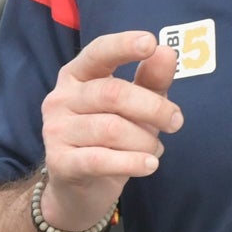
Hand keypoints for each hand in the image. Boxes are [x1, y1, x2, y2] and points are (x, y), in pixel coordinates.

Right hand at [38, 30, 182, 231]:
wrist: (80, 189)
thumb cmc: (111, 139)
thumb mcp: (136, 106)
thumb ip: (151, 80)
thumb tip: (167, 52)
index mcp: (76, 75)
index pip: (98, 52)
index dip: (123, 45)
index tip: (150, 42)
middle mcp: (60, 98)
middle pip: (112, 93)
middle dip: (153, 107)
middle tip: (176, 122)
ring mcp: (56, 130)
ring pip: (111, 129)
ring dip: (144, 141)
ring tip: (154, 150)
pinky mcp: (59, 162)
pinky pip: (100, 160)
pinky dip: (132, 162)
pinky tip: (150, 165)